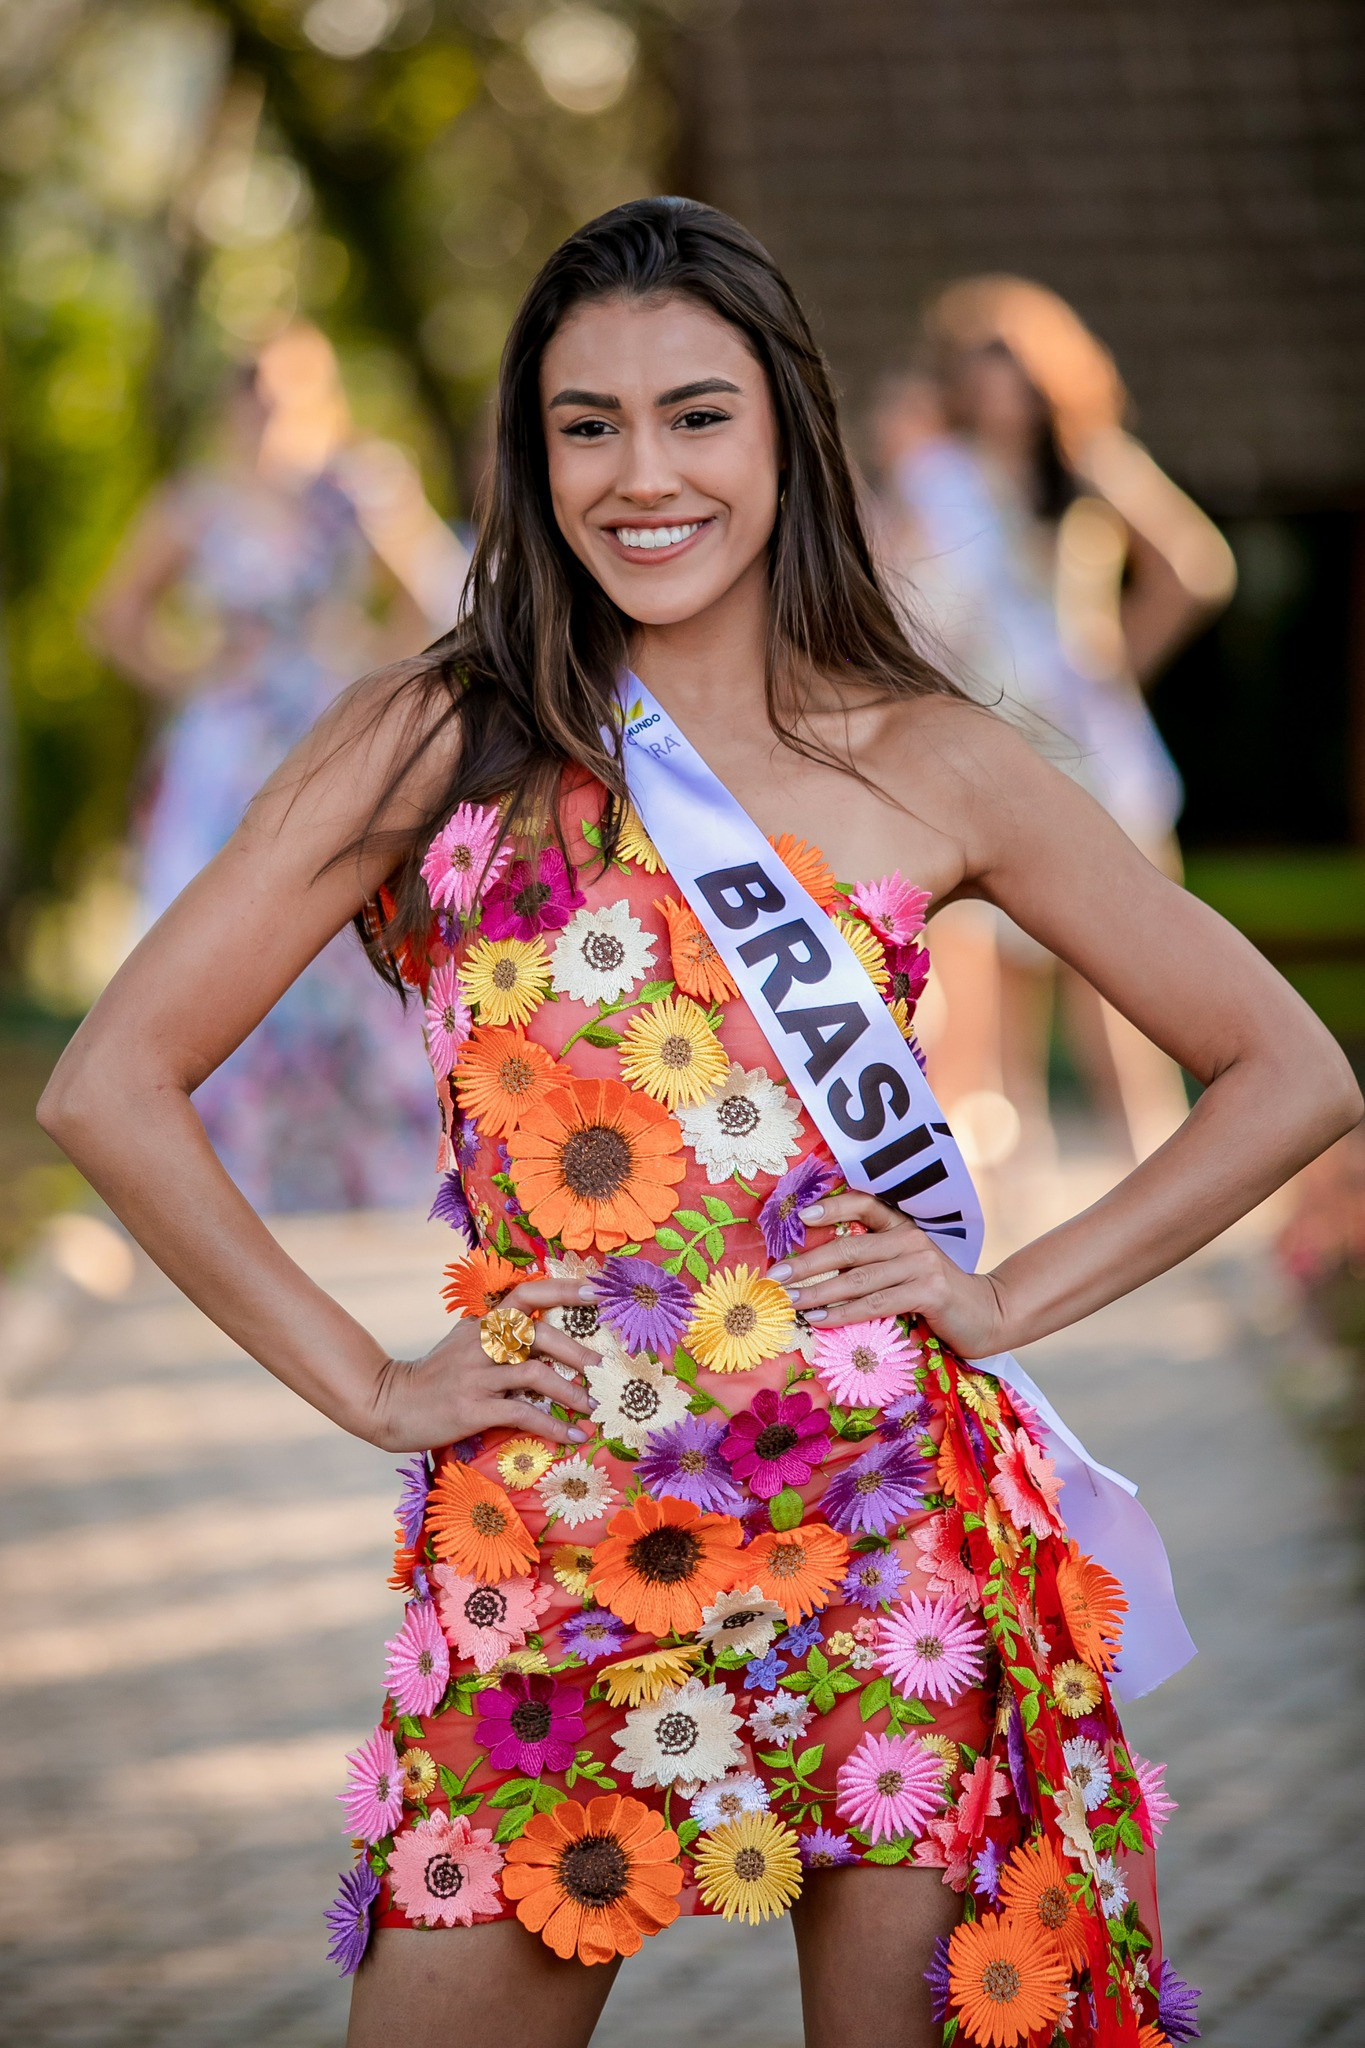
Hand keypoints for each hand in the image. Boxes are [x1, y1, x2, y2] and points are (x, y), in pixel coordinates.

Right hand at [367, 1275, 599, 1452]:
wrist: (390, 1404)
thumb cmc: (432, 1378)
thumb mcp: (461, 1344)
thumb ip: (494, 1337)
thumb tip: (534, 1334)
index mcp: (482, 1324)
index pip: (525, 1293)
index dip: (562, 1289)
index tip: (594, 1292)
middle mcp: (480, 1343)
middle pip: (539, 1335)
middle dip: (578, 1352)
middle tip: (603, 1369)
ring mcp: (475, 1376)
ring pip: (535, 1374)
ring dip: (572, 1393)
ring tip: (594, 1408)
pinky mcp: (472, 1408)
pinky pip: (522, 1413)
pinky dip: (552, 1425)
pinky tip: (571, 1436)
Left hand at [767, 1191, 1008, 1361]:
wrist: (986, 1314)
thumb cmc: (935, 1294)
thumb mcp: (904, 1268)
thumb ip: (872, 1262)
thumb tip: (815, 1270)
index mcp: (902, 1227)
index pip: (864, 1205)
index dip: (833, 1207)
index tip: (801, 1216)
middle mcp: (910, 1239)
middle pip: (849, 1248)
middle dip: (807, 1263)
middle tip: (776, 1275)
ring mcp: (921, 1264)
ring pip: (858, 1279)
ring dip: (818, 1292)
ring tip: (790, 1300)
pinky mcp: (928, 1292)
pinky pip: (876, 1303)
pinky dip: (845, 1313)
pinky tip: (821, 1319)